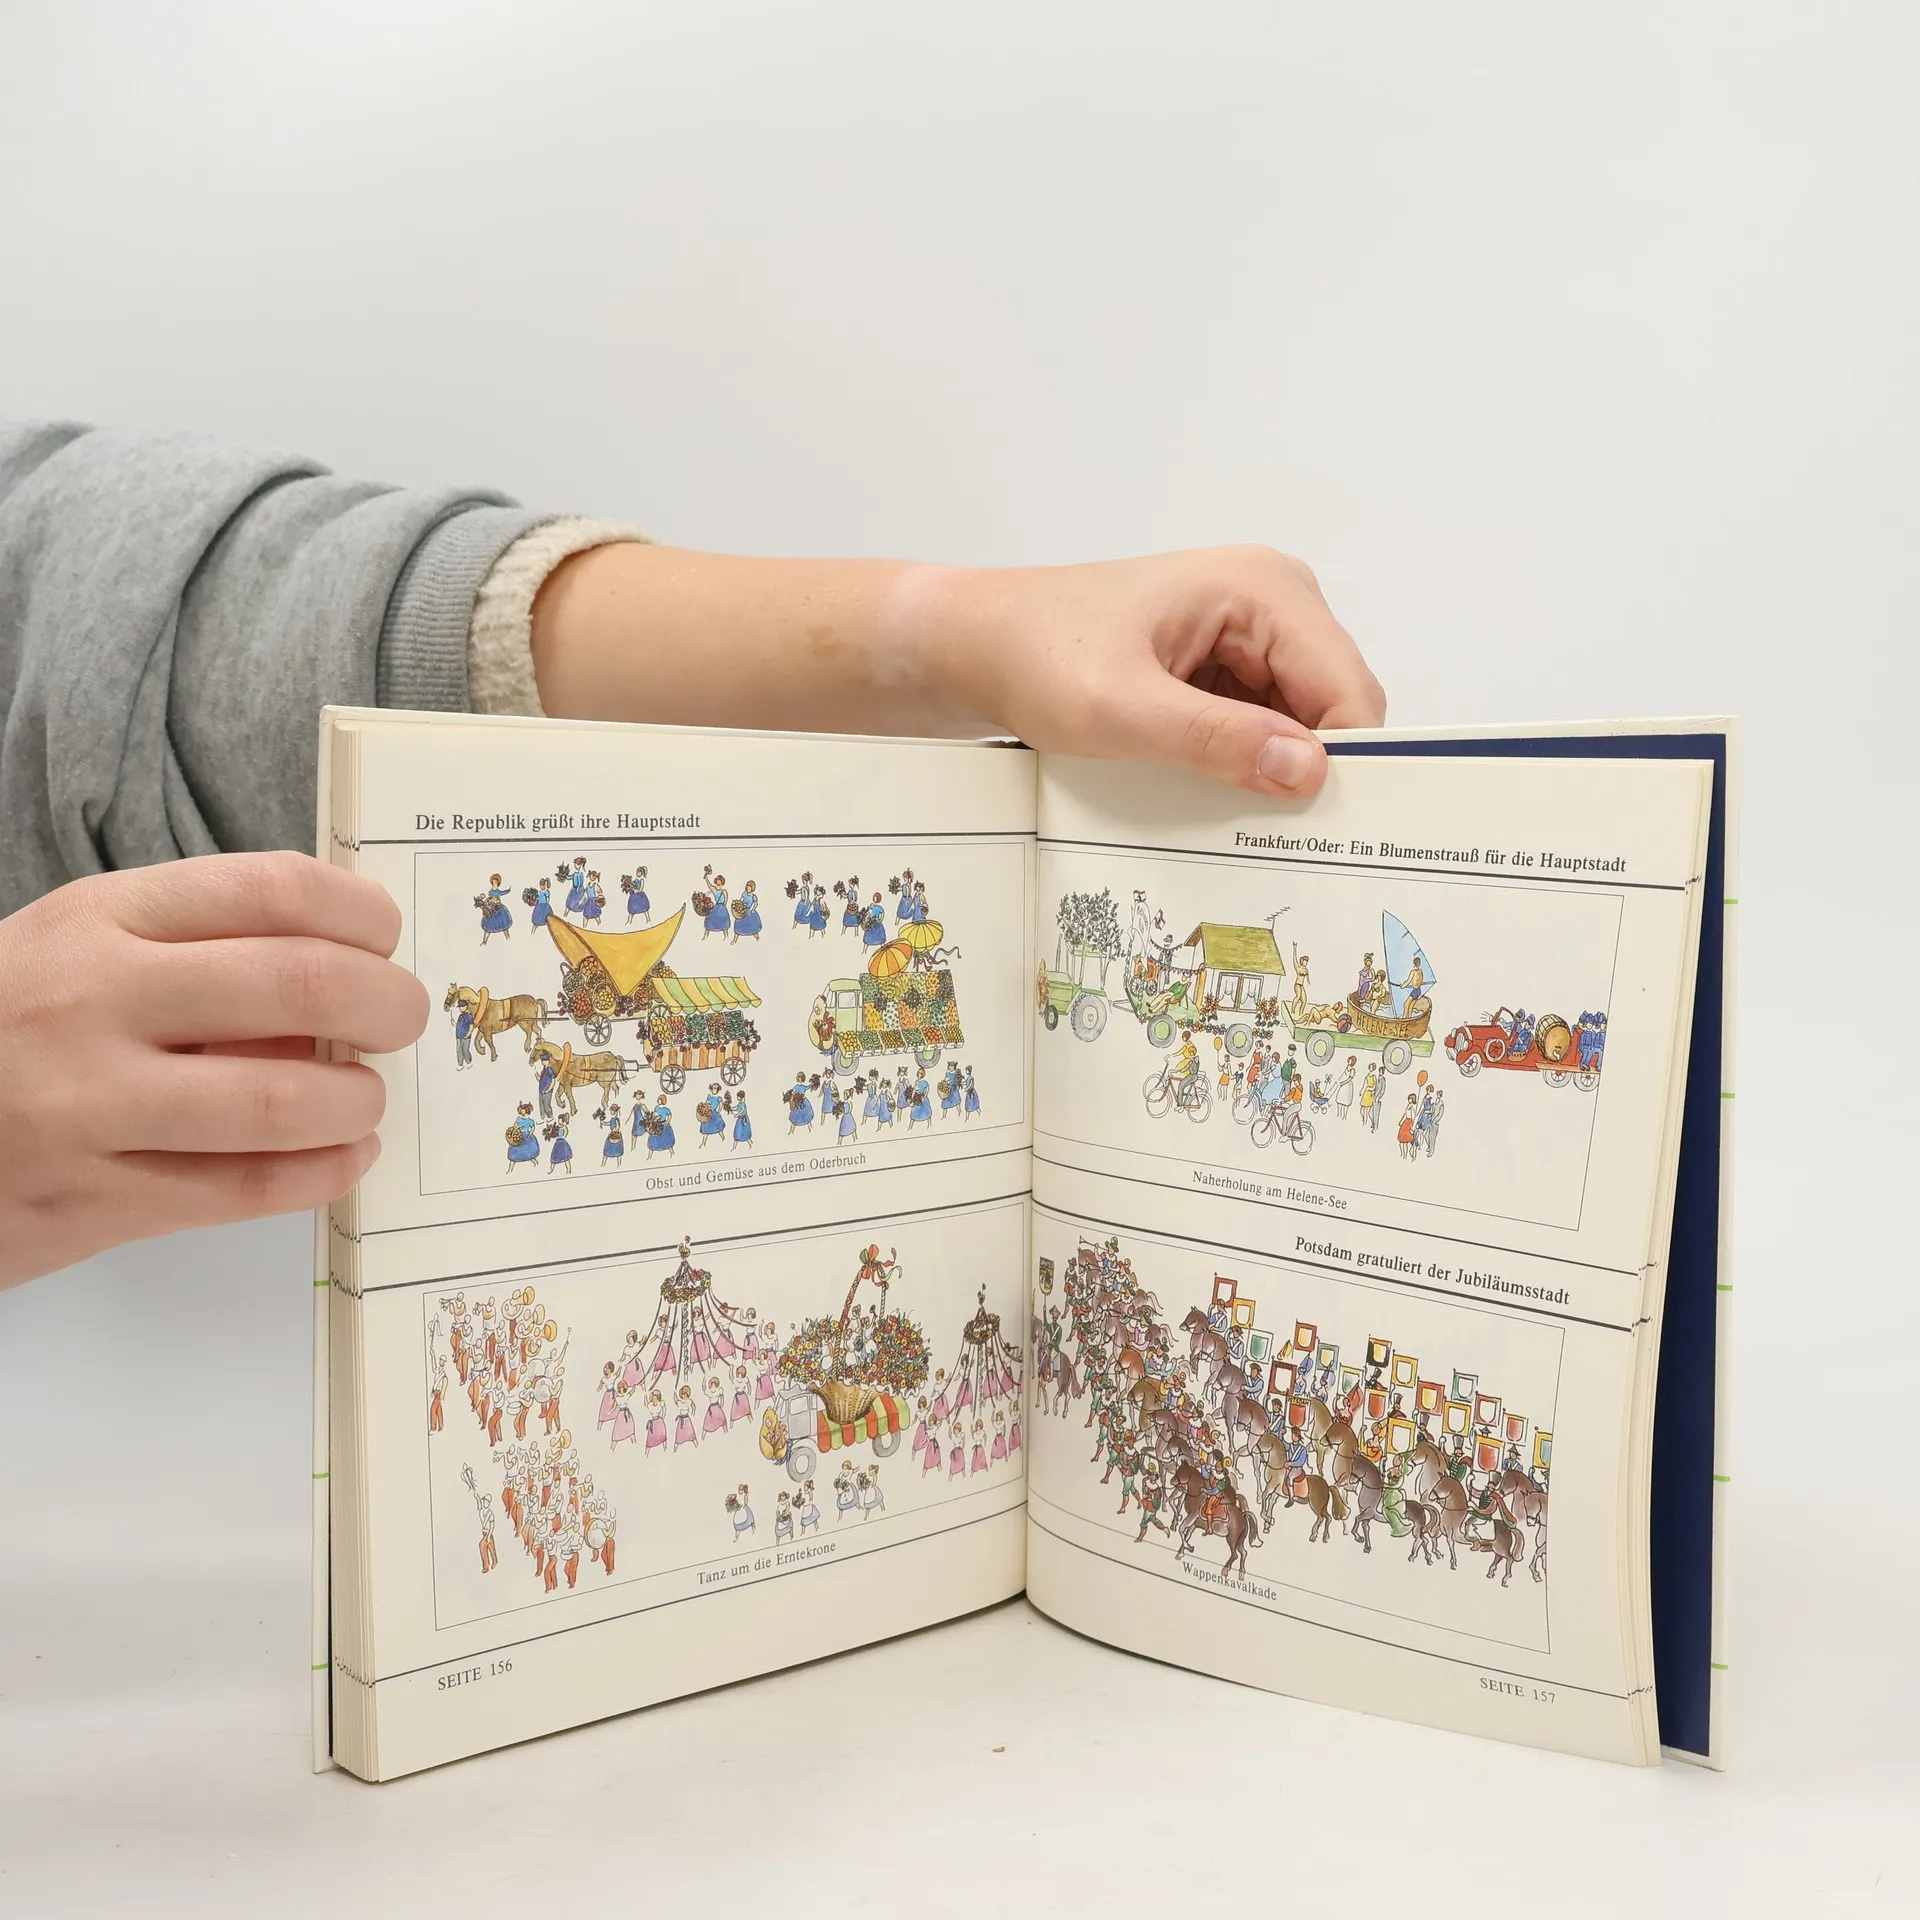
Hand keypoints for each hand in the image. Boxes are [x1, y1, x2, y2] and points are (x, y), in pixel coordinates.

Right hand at [0, 853, 427, 1289]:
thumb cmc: (6, 1028)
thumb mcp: (75, 952)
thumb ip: (192, 951)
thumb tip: (341, 970)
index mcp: (99, 920)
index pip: (271, 889)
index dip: (359, 912)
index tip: (382, 936)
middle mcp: (93, 1001)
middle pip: (300, 984)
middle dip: (384, 1002)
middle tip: (400, 1019)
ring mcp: (88, 1105)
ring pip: (281, 1101)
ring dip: (355, 1099)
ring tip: (361, 1097)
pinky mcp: (93, 1201)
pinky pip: (244, 1190)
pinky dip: (320, 1173)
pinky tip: (342, 1156)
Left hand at [934, 546, 1383, 797]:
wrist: (975, 643)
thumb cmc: (1034, 657)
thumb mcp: (1119, 710)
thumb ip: (1215, 740)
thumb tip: (1309, 771)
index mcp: (1262, 588)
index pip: (1348, 689)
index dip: (1344, 762)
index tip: (1319, 832)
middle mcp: (1273, 597)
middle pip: (1334, 705)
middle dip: (1309, 768)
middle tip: (1268, 835)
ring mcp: (1251, 629)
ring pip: (1303, 720)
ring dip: (1274, 769)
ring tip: (1229, 813)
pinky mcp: (1227, 659)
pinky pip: (1265, 722)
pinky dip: (1247, 761)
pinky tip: (1210, 791)